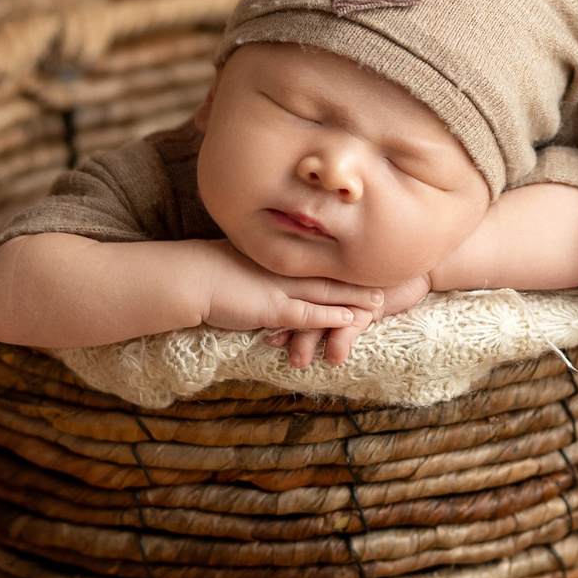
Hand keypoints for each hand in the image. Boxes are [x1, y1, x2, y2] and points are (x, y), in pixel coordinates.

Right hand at [197, 243, 384, 339]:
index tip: (363, 260)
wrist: (190, 276)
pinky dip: (332, 317)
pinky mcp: (274, 308)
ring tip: (379, 303)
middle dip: (357, 279)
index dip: (341, 263)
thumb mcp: (239, 261)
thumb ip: (257, 266)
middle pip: (329, 273)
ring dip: (354, 299)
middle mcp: (285, 270)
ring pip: (327, 294)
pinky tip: (351, 320)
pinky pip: (310, 315)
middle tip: (386, 280)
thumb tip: (261, 270)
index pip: (316, 260)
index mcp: (278, 258)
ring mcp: (281, 288)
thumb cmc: (207, 268)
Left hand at [266, 274, 430, 367]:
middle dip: (285, 325)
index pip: (294, 291)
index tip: (257, 317)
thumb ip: (327, 291)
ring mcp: (350, 294)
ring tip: (297, 361)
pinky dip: (342, 340)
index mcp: (323, 278)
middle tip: (269, 342)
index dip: (276, 304)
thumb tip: (296, 308)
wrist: (418, 268)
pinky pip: (353, 324)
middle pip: (302, 304)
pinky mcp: (372, 304)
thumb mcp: (348, 285)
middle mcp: (333, 285)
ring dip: (308, 340)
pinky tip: (334, 358)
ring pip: (322, 318)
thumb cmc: (379, 277)